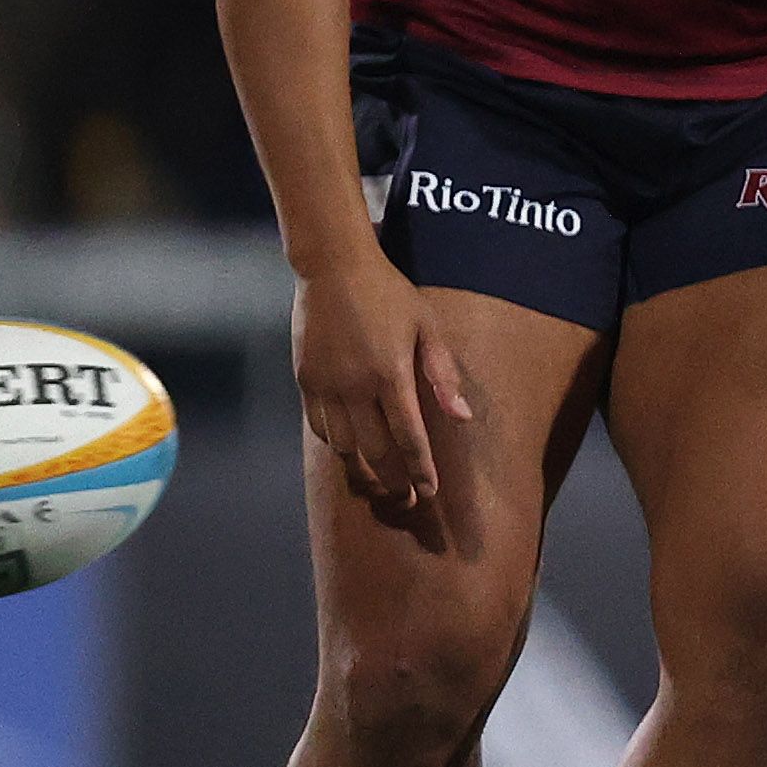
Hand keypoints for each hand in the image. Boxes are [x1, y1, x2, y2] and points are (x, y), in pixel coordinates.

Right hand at [293, 250, 472, 512]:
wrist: (332, 268)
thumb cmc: (389, 294)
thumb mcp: (428, 327)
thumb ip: (442, 375)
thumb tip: (461, 418)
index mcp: (390, 374)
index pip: (409, 438)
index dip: (421, 469)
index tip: (430, 492)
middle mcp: (355, 386)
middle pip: (375, 451)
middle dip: (393, 480)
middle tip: (407, 499)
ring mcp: (326, 385)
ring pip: (342, 446)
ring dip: (362, 471)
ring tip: (377, 485)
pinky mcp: (305, 380)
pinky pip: (319, 426)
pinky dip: (335, 446)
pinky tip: (348, 453)